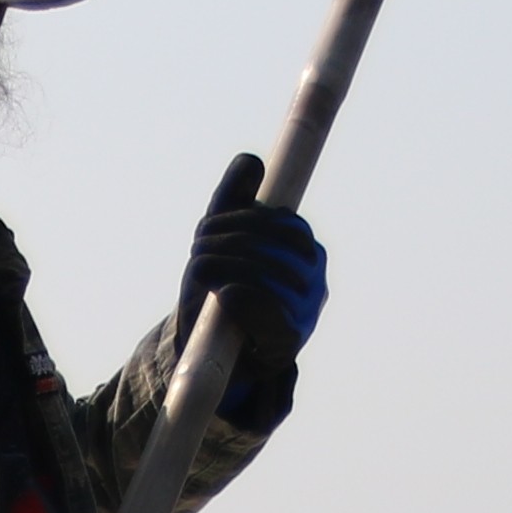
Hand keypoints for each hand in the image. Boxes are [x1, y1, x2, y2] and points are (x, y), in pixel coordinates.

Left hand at [181, 152, 324, 422]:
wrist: (216, 350)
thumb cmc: (222, 287)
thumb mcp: (222, 238)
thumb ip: (235, 198)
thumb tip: (252, 161)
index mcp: (306, 250)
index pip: (278, 221)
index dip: (240, 220)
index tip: (207, 229)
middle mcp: (314, 278)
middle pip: (269, 245)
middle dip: (224, 244)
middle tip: (197, 254)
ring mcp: (306, 311)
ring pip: (264, 273)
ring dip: (223, 267)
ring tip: (199, 273)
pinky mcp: (289, 341)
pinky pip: (268, 311)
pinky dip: (242, 298)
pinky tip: (222, 294)